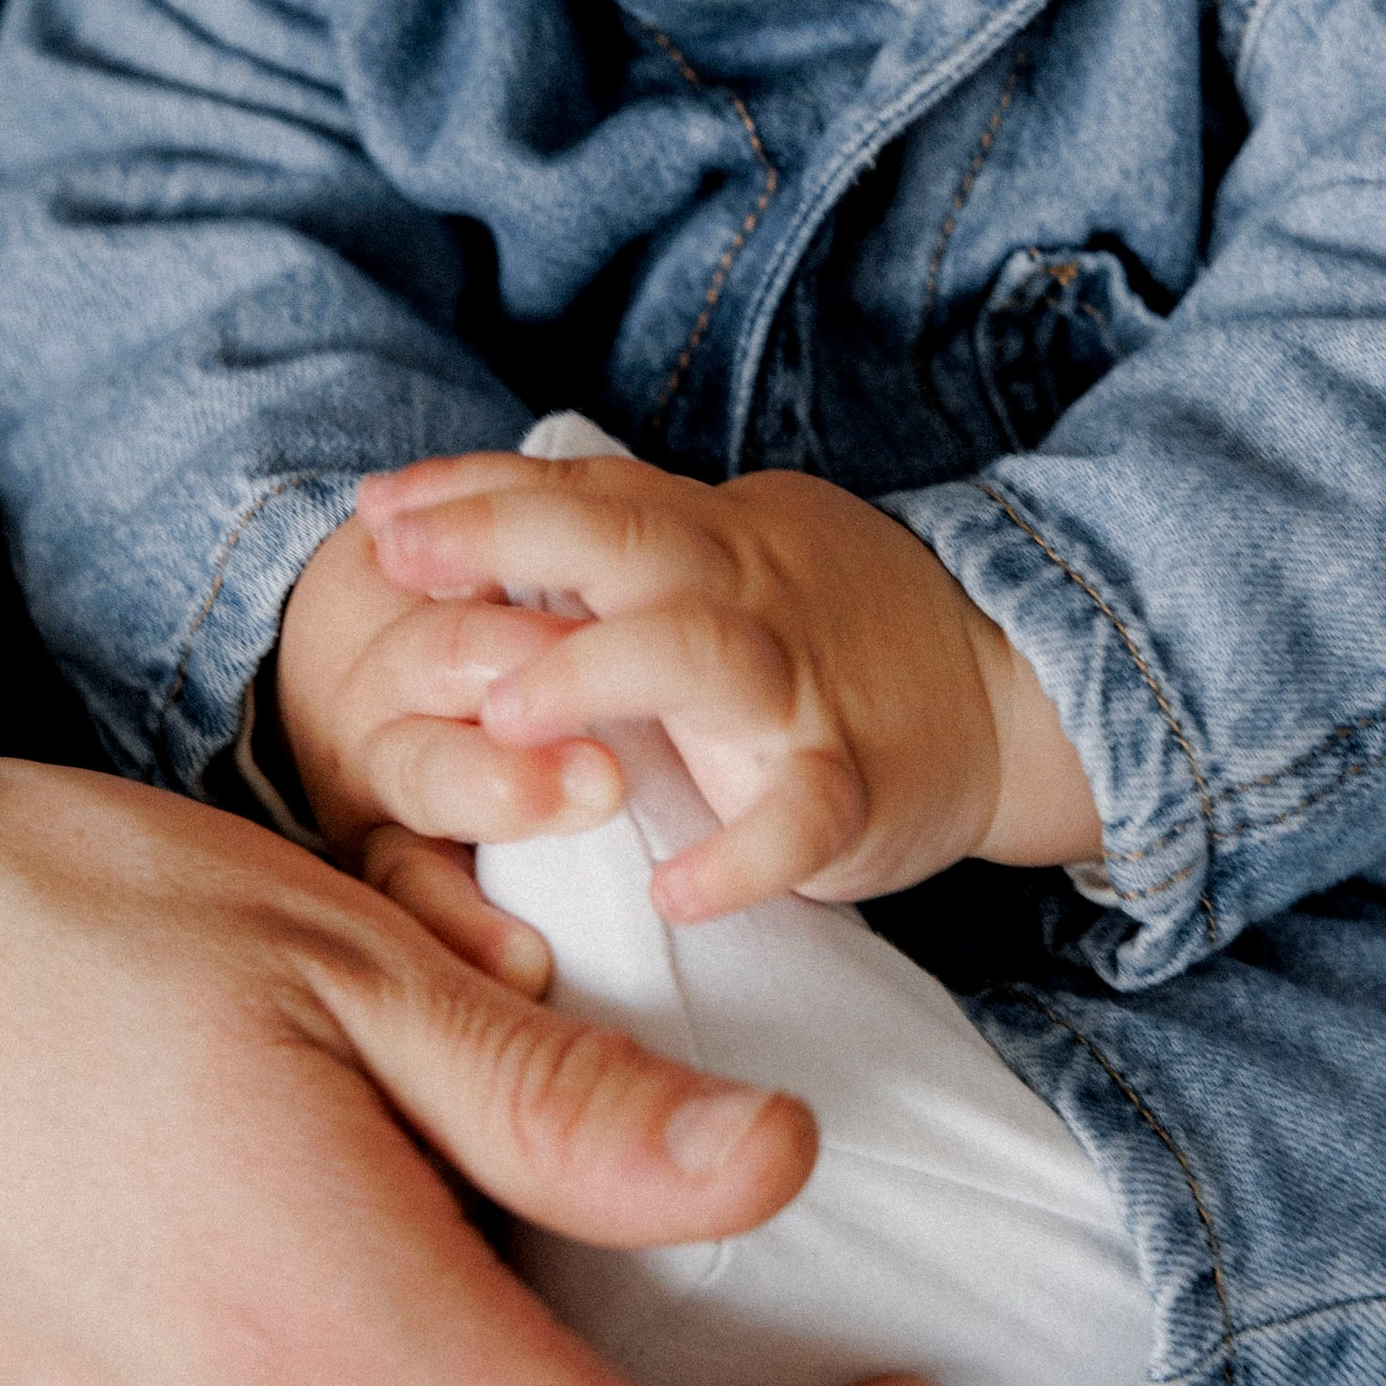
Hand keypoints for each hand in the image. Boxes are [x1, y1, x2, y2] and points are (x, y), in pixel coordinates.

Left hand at [355, 447, 1100, 918]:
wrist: (1011, 692)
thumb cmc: (836, 628)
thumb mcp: (731, 554)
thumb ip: (620, 541)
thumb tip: (465, 516)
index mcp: (706, 542)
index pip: (580, 493)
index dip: (475, 493)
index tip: (375, 510)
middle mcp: (745, 596)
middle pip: (624, 541)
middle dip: (508, 540)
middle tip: (405, 567)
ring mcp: (800, 691)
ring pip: (701, 656)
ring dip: (601, 671)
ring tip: (512, 716)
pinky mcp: (854, 786)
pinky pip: (799, 817)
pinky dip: (742, 854)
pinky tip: (675, 892)